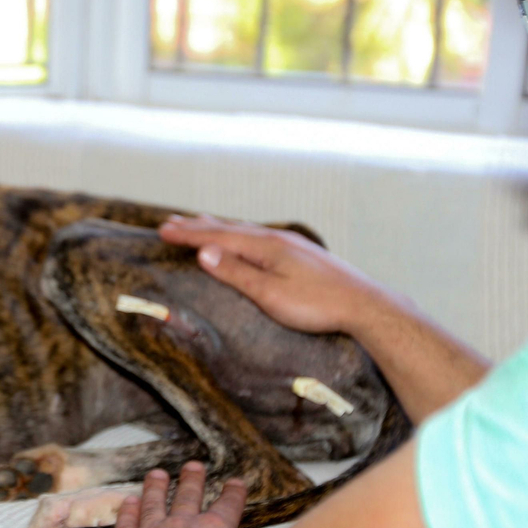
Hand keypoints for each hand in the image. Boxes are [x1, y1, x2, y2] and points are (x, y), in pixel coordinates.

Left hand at [111, 462, 253, 527]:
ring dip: (155, 488)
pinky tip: (128, 502)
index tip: (235, 482)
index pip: (226, 507)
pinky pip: (126, 526)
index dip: (232, 494)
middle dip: (192, 481)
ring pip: (153, 504)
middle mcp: (183, 526)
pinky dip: (126, 513)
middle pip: (187, 498)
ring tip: (157, 475)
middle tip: (193, 466)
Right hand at [159, 214, 382, 335]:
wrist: (365, 304)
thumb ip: (236, 272)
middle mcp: (277, 239)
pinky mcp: (302, 254)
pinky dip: (242, 235)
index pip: (218, 237)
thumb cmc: (317, 305)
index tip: (162, 231)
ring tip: (202, 223)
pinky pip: (261, 237)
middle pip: (230, 228)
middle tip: (171, 222)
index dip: (188, 235)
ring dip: (220, 227)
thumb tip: (204, 253)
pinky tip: (247, 240)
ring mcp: (291, 245)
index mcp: (266, 246)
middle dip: (198, 226)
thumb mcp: (270, 293)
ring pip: (246, 231)